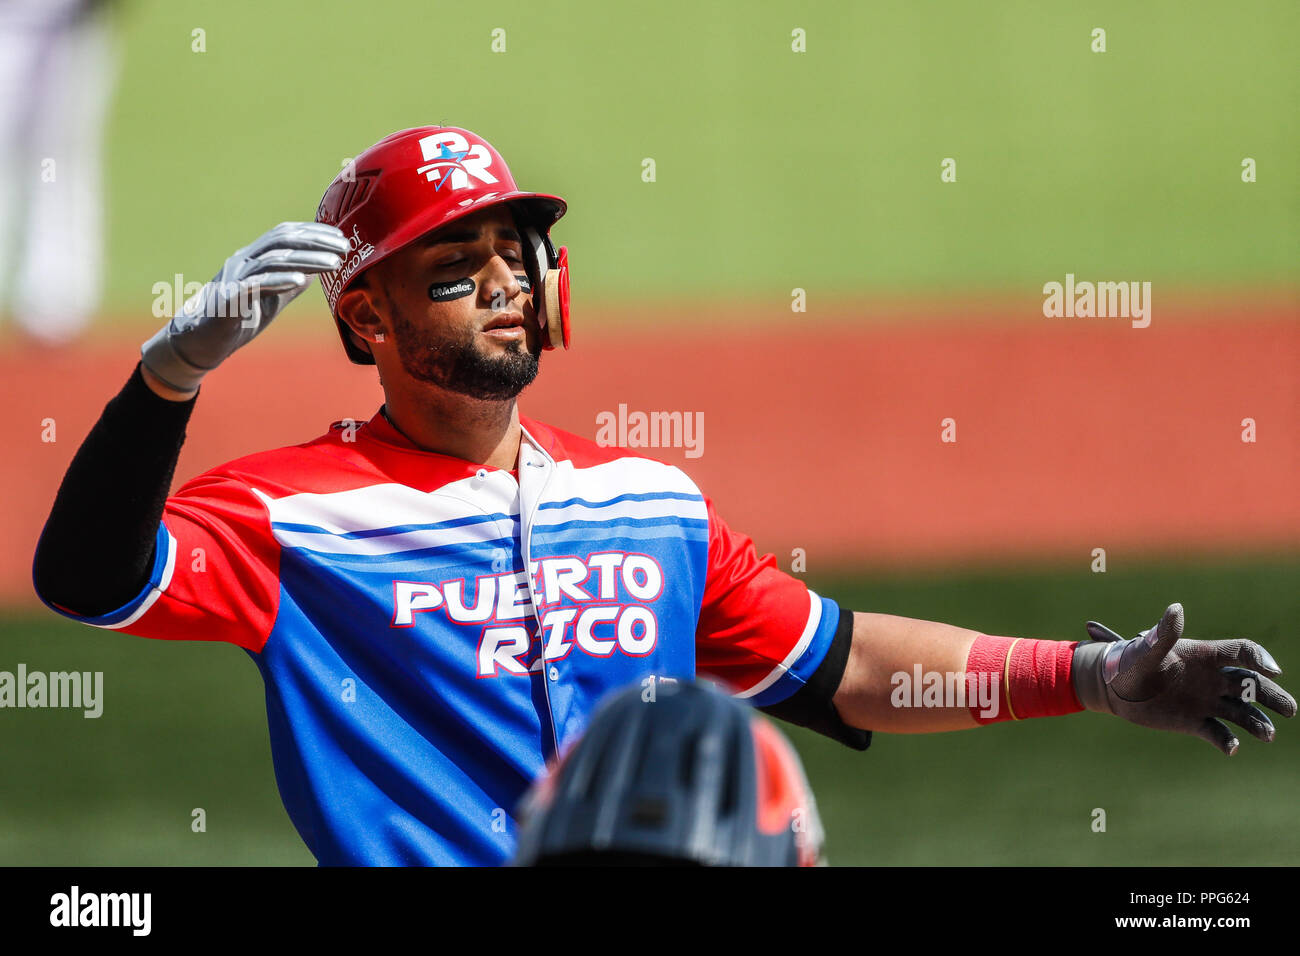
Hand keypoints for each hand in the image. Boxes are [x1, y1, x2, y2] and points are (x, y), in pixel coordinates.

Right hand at [141, 222, 348, 392]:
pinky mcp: (230, 298)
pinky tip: (300, 280)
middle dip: (316, 241)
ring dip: (307, 259)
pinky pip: (256, 283)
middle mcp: (243, 260)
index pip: (285, 233)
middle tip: (345, 247)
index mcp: (253, 257)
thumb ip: (289, 285)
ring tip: (333, 263)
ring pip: (273, 259)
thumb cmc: (237, 318)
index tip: (341, 238)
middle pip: (282, 240)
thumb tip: (313, 273)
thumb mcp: (271, 299)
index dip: (314, 231)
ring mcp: (235, 277)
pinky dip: (279, 280)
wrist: (203, 341)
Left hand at [1072, 603, 1294, 754]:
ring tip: (1267, 734)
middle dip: (1272, 696)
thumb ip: (1163, 634)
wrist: (1114, 687)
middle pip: (1252, 684)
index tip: (1273, 672)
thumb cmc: (1130, 661)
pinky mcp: (1195, 721)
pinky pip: (1218, 733)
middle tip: (1290, 710)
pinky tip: (1230, 748)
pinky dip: (1226, 741)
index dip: (1260, 659)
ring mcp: (1206, 700)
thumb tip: (1176, 608)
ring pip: (1242, 712)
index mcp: (1205, 655)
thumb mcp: (1146, 649)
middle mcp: (1212, 678)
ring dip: (1257, 722)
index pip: (1241, 652)